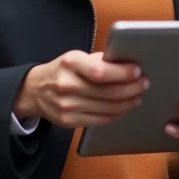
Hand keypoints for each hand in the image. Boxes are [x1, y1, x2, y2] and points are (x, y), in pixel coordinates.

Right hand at [12, 51, 146, 128]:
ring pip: (107, 108)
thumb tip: (127, 64)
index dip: (122, 73)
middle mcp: (67, 85)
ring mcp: (67, 106)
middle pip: (108, 92)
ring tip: (137, 95)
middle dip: (131, 88)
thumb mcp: (76, 58)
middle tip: (144, 83)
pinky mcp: (69, 121)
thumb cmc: (62, 71)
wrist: (34, 90)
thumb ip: (99, 61)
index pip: (101, 72)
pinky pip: (101, 120)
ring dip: (128, 102)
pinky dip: (117, 114)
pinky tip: (124, 107)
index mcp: (70, 64)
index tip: (137, 71)